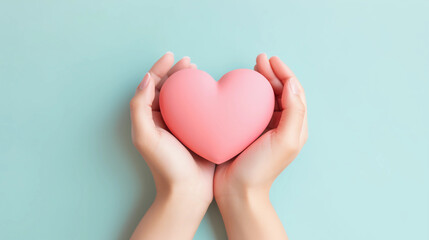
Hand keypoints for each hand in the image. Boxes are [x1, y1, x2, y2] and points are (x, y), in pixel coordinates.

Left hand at [130, 52, 214, 239]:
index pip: (152, 87)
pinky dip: (203, 97)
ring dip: (189, 82)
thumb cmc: (166, 166)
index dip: (159, 69)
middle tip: (189, 63)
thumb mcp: (145, 136)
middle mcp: (164, 120)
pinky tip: (211, 91)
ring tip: (198, 71)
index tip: (171, 56)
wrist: (188, 192)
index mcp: (149, 119)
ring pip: (184, 97)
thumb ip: (140, 107)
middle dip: (176, 72)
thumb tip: (146, 79)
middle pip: (168, 88)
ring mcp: (181, 126)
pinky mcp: (197, 131)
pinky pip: (199, 109)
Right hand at [214, 53, 307, 239]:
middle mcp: (281, 125)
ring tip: (252, 67)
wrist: (238, 191)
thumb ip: (293, 112)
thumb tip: (292, 84)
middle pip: (280, 91)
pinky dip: (247, 94)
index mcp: (294, 126)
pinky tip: (239, 88)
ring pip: (266, 97)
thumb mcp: (284, 141)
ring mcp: (264, 128)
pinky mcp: (248, 131)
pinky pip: (250, 107)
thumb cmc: (261, 169)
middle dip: (272, 73)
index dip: (284, 73)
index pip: (294, 92)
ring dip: (261, 80)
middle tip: (259, 59)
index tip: (271, 60)